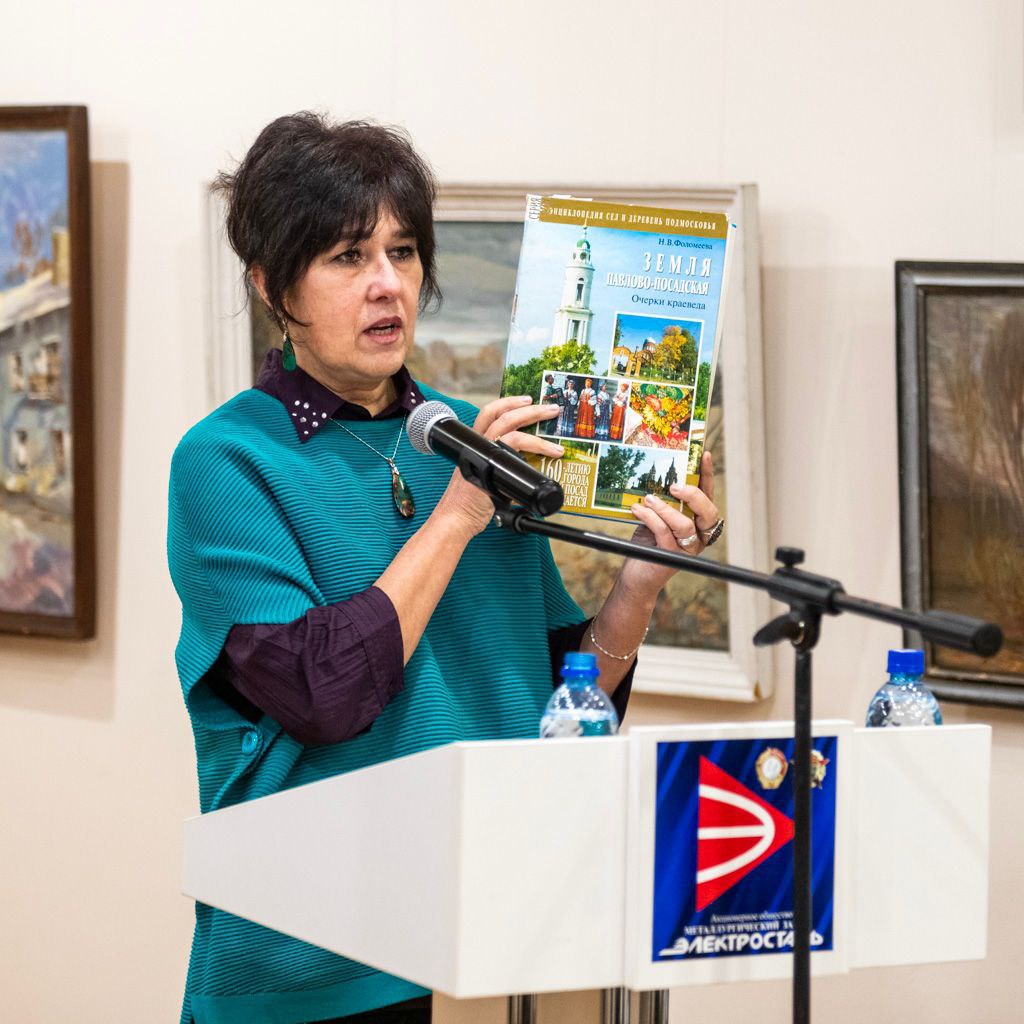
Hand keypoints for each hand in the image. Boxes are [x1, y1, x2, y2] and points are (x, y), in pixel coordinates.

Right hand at [434, 395, 562, 535]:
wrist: (456, 519)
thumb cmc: (469, 505)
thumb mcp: (486, 480)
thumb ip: (503, 470)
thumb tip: (526, 469)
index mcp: (474, 446)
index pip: (489, 414)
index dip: (508, 404)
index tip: (526, 400)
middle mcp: (476, 446)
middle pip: (501, 415)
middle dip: (528, 408)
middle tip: (549, 408)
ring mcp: (482, 454)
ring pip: (510, 427)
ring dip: (535, 423)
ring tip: (554, 427)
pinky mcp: (490, 465)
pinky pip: (516, 446)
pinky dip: (536, 446)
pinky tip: (550, 452)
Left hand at [619, 451, 719, 598]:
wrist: (636, 573)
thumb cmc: (647, 542)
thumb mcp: (656, 516)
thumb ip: (663, 501)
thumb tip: (654, 475)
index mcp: (698, 521)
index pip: (708, 495)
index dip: (708, 475)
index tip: (704, 455)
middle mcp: (699, 535)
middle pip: (708, 512)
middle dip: (693, 495)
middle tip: (674, 486)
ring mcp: (688, 549)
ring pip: (685, 525)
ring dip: (665, 509)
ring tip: (648, 499)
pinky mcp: (672, 558)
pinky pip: (664, 534)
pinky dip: (651, 519)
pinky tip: (637, 510)